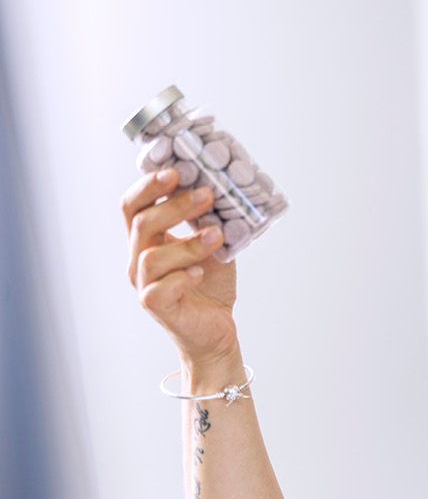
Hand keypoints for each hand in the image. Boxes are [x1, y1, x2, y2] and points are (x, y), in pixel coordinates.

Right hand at [122, 168, 238, 372]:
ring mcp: (144, 284)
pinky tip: (200, 272)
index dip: (149, 186)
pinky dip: (180, 278)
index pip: (134, 205)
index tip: (176, 171)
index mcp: (148, 239)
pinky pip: (158, 290)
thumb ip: (210, 220)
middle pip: (141, 223)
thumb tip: (222, 189)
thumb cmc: (210, 283)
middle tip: (207, 195)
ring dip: (186, 244)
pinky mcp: (157, 307)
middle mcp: (139, 258)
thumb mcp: (213, 244)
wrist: (216, 327)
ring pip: (151, 257)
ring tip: (216, 236)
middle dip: (174, 205)